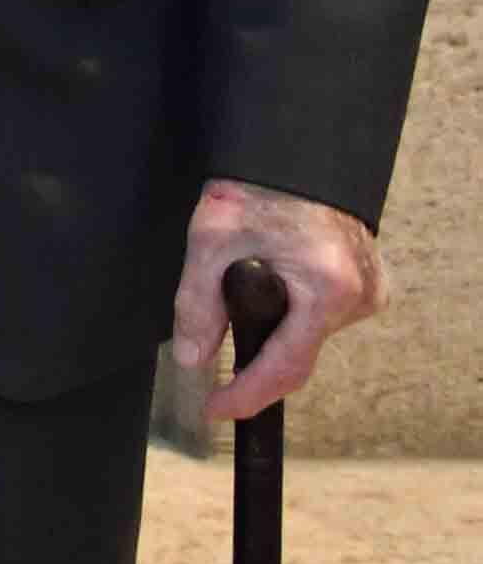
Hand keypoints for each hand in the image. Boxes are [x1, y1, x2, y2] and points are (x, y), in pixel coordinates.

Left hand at [172, 177, 383, 421]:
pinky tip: (278, 286)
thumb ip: (198, 303)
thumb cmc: (254, 189)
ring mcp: (371, 291)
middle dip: (256, 358)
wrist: (293, 153)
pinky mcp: (370, 284)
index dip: (247, 394)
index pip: (286, 365)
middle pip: (299, 353)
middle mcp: (360, 295)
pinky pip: (326, 317)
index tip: (216, 411)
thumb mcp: (211, 241)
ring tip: (246, 292)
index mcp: (326, 287)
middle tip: (217, 362)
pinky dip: (297, 315)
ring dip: (277, 332)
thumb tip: (192, 359)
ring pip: (311, 336)